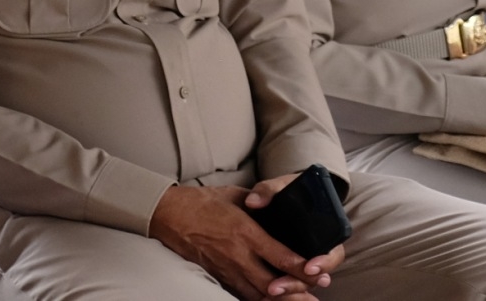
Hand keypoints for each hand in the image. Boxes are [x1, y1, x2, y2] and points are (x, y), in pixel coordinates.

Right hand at [150, 181, 335, 299]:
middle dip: (296, 290)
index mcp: (244, 231)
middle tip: (314, 291)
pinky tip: (272, 299)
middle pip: (272, 283)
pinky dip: (260, 299)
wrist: (168, 214)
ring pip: (258, 294)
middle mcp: (237, 255)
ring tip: (301, 300)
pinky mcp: (218, 276)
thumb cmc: (201, 202)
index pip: (278, 255)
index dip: (300, 266)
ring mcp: (226, 269)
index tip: (317, 271)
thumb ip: (258, 203)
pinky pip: (243, 294)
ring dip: (280, 299)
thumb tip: (276, 206)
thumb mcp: (233, 195)